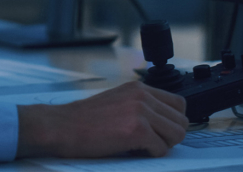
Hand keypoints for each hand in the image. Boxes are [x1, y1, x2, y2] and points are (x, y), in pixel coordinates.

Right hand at [16, 80, 187, 158]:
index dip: (172, 122)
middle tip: (150, 143)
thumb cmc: (84, 120)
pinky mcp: (137, 130)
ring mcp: (140, 111)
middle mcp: (142, 95)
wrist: (61, 126)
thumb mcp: (116, 101)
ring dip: (163, 145)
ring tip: (142, 146)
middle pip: (181, 120)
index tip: (161, 132)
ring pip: (177, 134)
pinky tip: (133, 150)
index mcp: (138, 87)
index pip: (178, 103)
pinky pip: (161, 148)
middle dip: (170, 136)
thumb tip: (162, 123)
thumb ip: (139, 106)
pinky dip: (151, 154)